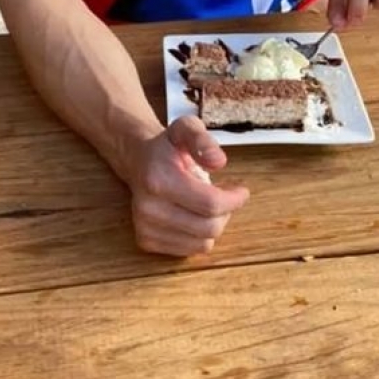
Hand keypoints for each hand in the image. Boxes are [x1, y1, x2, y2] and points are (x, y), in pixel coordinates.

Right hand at [127, 116, 249, 256]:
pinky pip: (189, 251)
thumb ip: (203, 140)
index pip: (210, 203)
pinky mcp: (145, 242)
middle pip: (209, 227)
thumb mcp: (187, 128)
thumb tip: (218, 162)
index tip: (242, 191)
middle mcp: (148, 208)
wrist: (137, 161)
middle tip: (226, 197)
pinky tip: (194, 216)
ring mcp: (145, 228)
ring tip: (207, 204)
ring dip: (213, 225)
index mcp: (158, 179)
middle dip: (226, 213)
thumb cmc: (167, 146)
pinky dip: (199, 236)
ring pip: (202, 244)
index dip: (234, 200)